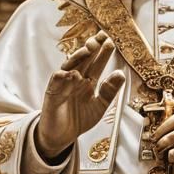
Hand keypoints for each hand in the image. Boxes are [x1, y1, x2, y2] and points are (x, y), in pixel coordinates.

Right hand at [34, 31, 125, 160]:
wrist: (62, 136)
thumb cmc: (80, 119)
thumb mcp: (100, 106)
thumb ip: (109, 91)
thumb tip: (121, 73)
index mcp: (88, 81)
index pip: (97, 63)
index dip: (103, 52)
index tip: (110, 41)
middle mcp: (76, 79)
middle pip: (84, 60)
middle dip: (92, 48)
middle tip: (101, 37)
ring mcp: (63, 85)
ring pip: (70, 66)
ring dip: (78, 57)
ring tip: (88, 49)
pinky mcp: (52, 94)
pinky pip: (55, 82)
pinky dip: (62, 77)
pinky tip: (70, 73)